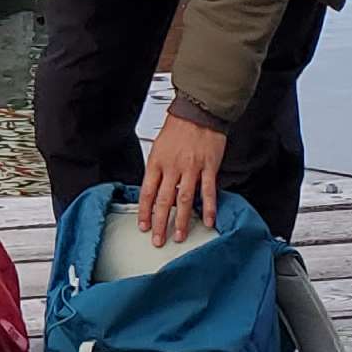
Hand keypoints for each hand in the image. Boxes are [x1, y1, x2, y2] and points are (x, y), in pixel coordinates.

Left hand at [140, 113, 228, 246]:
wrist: (198, 112)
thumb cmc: (178, 128)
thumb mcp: (159, 147)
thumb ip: (157, 170)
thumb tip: (155, 191)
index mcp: (157, 162)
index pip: (146, 192)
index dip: (144, 212)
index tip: (143, 226)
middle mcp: (172, 167)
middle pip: (163, 200)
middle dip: (159, 223)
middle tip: (158, 239)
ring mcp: (191, 168)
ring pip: (183, 199)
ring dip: (181, 220)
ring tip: (180, 235)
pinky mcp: (209, 167)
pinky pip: (208, 191)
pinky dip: (208, 208)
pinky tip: (207, 221)